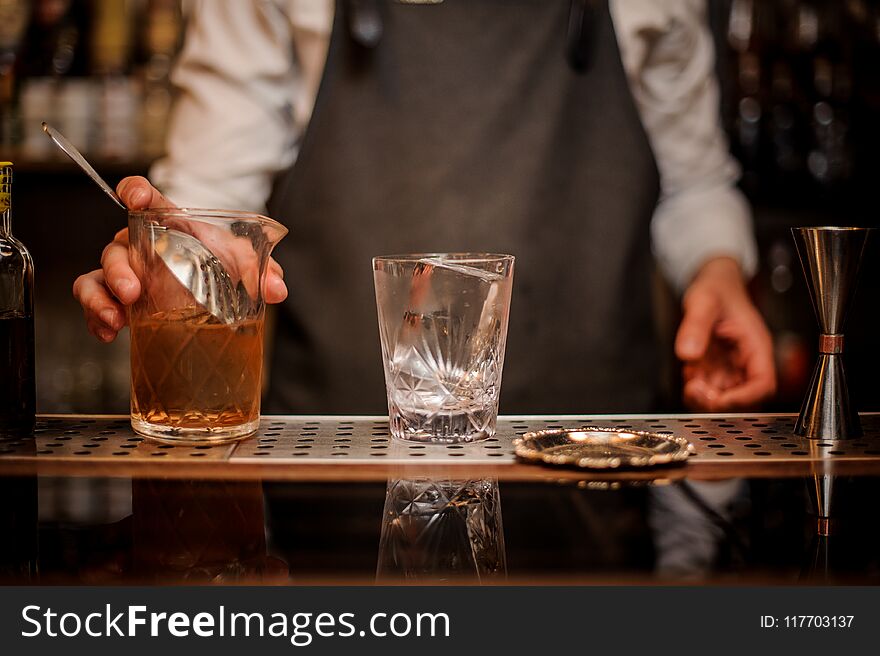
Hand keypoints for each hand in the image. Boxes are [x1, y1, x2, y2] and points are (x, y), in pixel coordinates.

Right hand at [72, 176, 287, 341]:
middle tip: (132, 291)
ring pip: (97, 277)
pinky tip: (108, 334)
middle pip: (116, 247)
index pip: (145, 198)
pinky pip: (95, 304)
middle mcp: (139, 247)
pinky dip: (97, 318)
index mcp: (167, 225)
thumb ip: (261, 269)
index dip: (136, 192)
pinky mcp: (120, 300)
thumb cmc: (220, 261)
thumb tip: (277, 288)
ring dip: (101, 297)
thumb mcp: (242, 260)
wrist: (211, 288)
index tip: (136, 198)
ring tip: (116, 318)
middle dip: (118, 269)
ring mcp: (126, 274)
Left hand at [675, 257, 775, 410]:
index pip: (762, 384)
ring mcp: (730, 365)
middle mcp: (746, 360)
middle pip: (741, 396)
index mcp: (756, 345)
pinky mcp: (716, 366)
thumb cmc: (717, 288)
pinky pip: (708, 386)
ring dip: (703, 395)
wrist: (711, 283)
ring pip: (722, 395)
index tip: (719, 398)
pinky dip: (695, 385)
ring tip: (690, 377)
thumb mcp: (704, 300)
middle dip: (717, 400)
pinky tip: (689, 370)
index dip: (744, 398)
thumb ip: (696, 326)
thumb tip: (687, 353)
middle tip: (694, 388)